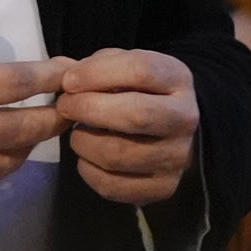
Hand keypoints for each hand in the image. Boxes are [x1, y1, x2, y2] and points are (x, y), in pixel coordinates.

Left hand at [58, 48, 200, 206]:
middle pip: (135, 116)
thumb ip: (98, 66)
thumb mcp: (123, 64)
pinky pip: (113, 186)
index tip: (68, 81)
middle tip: (65, 106)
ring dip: (84, 142)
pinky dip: (88, 171)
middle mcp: (185, 119)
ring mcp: (178, 157)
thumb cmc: (136, 89)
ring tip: (78, 132)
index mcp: (177, 79)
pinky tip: (87, 157)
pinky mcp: (163, 187)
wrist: (169, 126)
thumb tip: (70, 83)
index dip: (97, 74)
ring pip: (118, 154)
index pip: (141, 71)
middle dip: (88, 109)